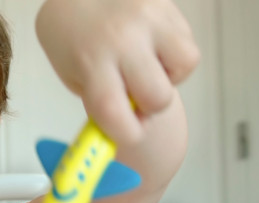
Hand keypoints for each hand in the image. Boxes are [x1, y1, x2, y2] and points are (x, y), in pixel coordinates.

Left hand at [36, 0, 199, 143]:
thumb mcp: (71, 71)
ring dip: (168, 76)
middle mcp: (123, 38)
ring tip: (145, 65)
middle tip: (133, 93)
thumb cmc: (72, 33)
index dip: (127, 134)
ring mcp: (149, 19)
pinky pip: (187, 45)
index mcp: (91, 59)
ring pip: (184, 68)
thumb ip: (100, 102)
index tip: (128, 133)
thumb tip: (129, 129)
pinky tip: (152, 46)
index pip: (115, 114)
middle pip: (157, 98)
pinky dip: (174, 54)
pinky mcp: (167, 7)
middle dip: (148, 106)